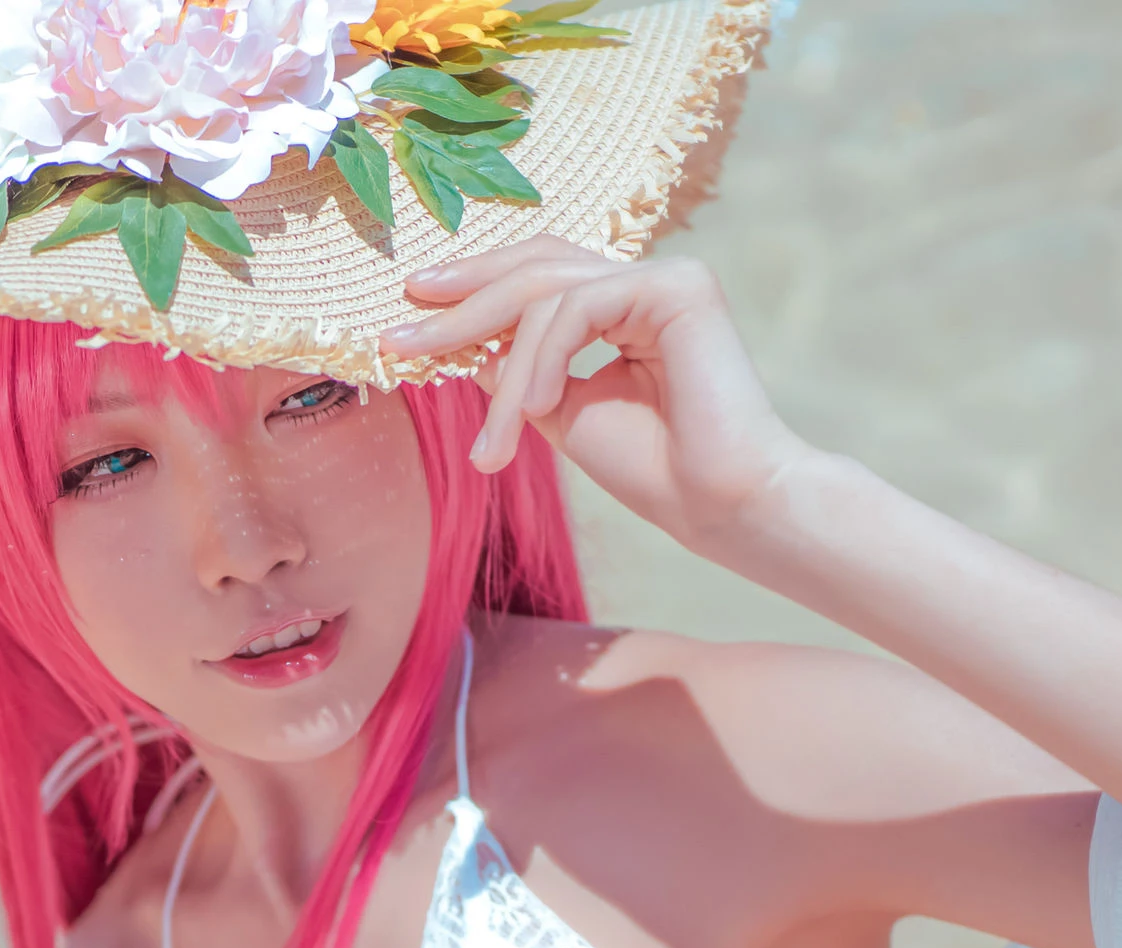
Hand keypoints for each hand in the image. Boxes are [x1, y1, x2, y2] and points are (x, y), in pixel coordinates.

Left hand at [381, 237, 812, 550]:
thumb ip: (519, 372)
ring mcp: (664, 277)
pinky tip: (534, 408)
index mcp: (621, 308)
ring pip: (545, 297)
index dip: (472, 290)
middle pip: (533, 268)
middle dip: (461, 302)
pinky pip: (577, 307)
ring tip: (492, 443)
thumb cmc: (653, 470)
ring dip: (505, 372)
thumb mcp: (560, 411)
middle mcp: (643, 283)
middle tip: (402, 334)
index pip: (536, 277)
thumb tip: (469, 345)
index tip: (409, 319)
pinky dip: (544, 359)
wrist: (718, 506)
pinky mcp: (679, 286)